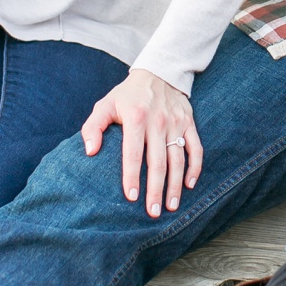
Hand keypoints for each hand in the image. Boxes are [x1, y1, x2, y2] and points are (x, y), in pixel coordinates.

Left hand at [81, 68, 201, 216]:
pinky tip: (189, 185)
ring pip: (178, 160)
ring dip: (176, 185)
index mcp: (135, 118)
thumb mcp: (105, 105)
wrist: (157, 73)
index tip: (131, 197)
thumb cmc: (126, 95)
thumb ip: (93, 127)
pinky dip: (195, 168)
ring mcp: (176, 123)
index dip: (132, 176)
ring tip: (171, 206)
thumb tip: (89, 152)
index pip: (133, 153)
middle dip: (156, 190)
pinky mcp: (189, 123)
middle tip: (153, 212)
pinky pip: (195, 149)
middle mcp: (157, 122)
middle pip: (158, 162)